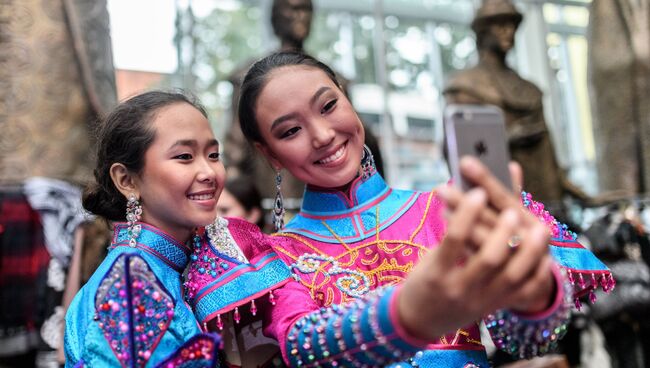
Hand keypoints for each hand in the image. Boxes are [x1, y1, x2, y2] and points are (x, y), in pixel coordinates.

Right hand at [397, 157, 554, 340]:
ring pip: (513, 275)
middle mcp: (459, 288)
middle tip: (511, 211)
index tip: (478, 192)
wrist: (419, 321)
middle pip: (489, 259)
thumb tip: (475, 194)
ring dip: (529, 250)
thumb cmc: (424, 280)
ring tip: (539, 228)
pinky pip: (524, 292)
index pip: (454, 239)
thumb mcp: (429, 257)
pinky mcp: (495, 307)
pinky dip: (537, 273)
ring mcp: (480, 300)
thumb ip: (452, 231)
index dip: (467, 213)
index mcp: (437, 272)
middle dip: (504, 232)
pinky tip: (543, 255)